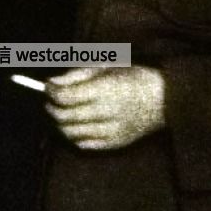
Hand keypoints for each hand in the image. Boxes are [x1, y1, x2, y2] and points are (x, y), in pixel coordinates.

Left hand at [45, 66, 165, 149]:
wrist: (164, 99)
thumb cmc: (131, 76)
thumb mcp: (105, 65)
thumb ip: (76, 74)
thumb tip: (51, 83)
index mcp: (106, 89)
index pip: (66, 97)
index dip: (51, 92)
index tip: (46, 86)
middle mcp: (108, 112)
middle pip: (65, 116)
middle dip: (51, 107)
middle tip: (50, 99)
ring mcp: (112, 131)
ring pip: (71, 133)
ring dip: (60, 122)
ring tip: (61, 111)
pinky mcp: (116, 144)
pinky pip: (84, 144)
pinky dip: (74, 135)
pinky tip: (75, 123)